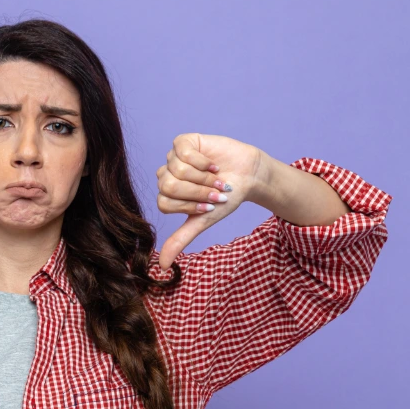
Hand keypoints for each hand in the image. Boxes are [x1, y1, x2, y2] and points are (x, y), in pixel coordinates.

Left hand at [156, 133, 266, 269]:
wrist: (248, 176)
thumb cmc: (225, 198)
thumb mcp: (202, 221)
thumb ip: (180, 239)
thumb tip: (161, 266)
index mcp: (167, 195)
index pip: (165, 202)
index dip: (189, 205)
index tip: (209, 206)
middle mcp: (167, 175)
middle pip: (169, 186)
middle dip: (197, 192)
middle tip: (216, 192)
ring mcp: (173, 158)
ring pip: (178, 170)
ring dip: (203, 178)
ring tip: (218, 178)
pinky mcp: (184, 142)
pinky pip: (183, 152)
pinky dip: (202, 161)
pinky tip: (213, 164)